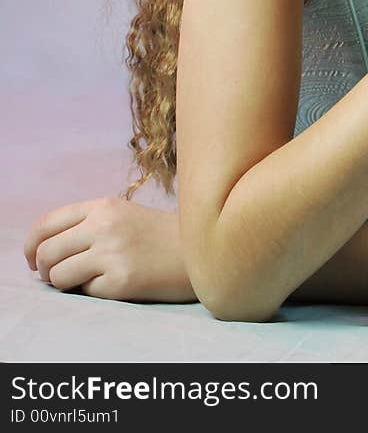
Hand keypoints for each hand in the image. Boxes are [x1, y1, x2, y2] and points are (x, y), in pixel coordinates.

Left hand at [23, 197, 194, 303]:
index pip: (45, 224)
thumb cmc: (158, 236)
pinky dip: (94, 293)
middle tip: (58, 277)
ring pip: (58, 276)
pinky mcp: (122, 280)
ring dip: (66, 284)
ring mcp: (113, 252)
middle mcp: (104, 225)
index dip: (31, 246)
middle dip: (44, 270)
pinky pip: (86, 293)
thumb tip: (43, 251)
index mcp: (103, 206)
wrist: (203, 249)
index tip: (33, 261)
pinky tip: (116, 284)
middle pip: (45, 252)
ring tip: (87, 281)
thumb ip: (87, 224)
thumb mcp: (123, 215)